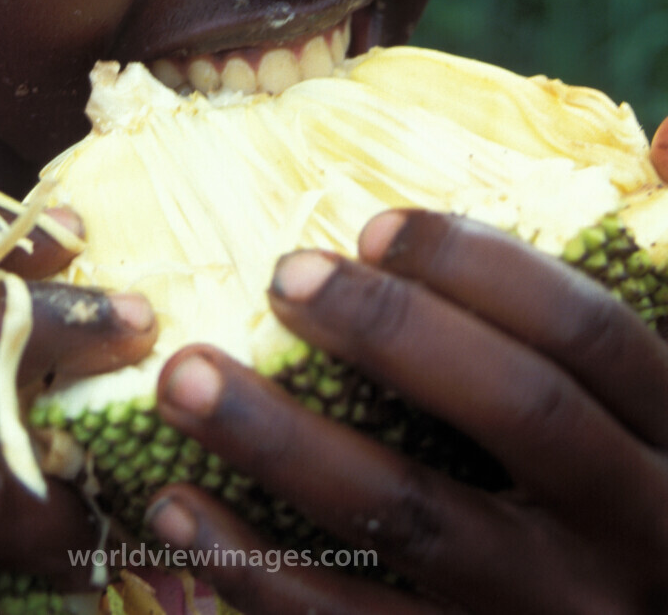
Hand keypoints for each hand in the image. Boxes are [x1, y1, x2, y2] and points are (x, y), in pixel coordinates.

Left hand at [148, 213, 667, 613]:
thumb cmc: (627, 495)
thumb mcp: (662, 398)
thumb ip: (641, 277)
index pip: (585, 331)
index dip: (479, 266)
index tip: (371, 225)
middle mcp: (631, 529)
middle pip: (514, 411)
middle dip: (390, 333)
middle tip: (281, 276)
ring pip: (413, 520)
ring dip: (285, 445)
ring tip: (184, 379)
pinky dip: (258, 572)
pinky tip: (177, 510)